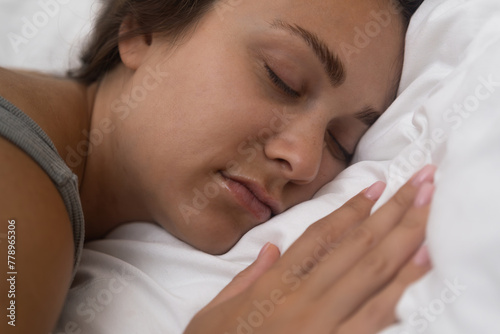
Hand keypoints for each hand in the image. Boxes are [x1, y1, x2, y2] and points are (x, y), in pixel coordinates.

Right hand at [185, 165, 435, 333]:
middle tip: (420, 184)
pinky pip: (374, 317)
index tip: (375, 186)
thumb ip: (247, 279)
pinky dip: (401, 290)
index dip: (350, 209)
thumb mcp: (215, 313)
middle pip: (355, 248)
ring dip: (404, 241)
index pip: (319, 237)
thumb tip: (271, 248)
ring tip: (427, 214)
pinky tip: (419, 267)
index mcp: (273, 287)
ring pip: (371, 276)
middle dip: (392, 213)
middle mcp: (302, 300)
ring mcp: (322, 326)